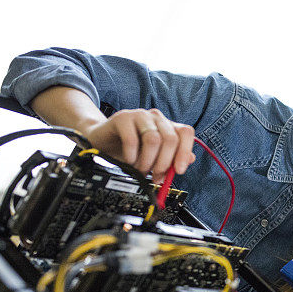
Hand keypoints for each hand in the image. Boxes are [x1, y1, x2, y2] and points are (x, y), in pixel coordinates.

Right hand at [79, 108, 195, 182]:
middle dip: (164, 163)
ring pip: (154, 139)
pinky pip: (132, 139)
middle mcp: (156, 118)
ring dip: (147, 161)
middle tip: (155, 176)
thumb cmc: (130, 150)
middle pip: (170, 139)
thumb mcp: (154, 158)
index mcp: (168, 126)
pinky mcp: (123, 117)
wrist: (102, 142)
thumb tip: (190, 160)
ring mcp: (140, 115)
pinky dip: (132, 156)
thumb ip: (172, 159)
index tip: (179, 171)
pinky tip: (129, 161)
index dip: (185, 152)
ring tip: (140, 170)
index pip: (186, 133)